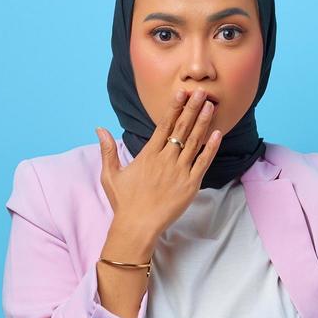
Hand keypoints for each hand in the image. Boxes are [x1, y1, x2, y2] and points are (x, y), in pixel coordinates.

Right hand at [95, 87, 223, 239]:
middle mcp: (165, 160)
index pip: (163, 125)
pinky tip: (217, 134)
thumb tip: (99, 129)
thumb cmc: (123, 202)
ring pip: (194, 142)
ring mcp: (179, 172)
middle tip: (202, 91)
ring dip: (203, 122)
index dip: (174, 108)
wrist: (137, 226)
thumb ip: (108, 150)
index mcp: (148, 155)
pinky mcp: (190, 185)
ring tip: (211, 105)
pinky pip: (203, 162)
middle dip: (192, 108)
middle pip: (181, 128)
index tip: (181, 93)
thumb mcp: (110, 175)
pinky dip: (211, 148)